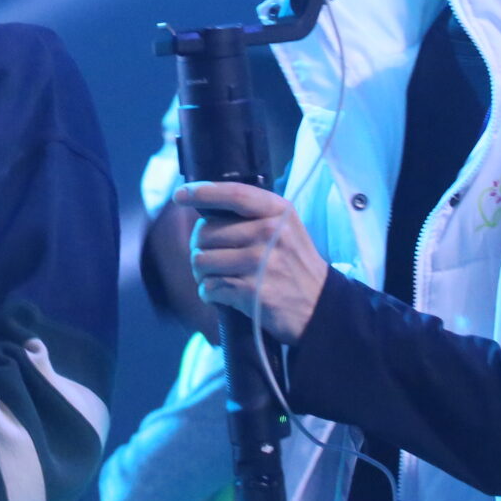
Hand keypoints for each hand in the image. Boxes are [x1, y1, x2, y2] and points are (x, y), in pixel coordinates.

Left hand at [176, 182, 329, 343]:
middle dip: (199, 246)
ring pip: (202, 261)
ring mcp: (261, 263)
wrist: (321, 308)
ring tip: (215, 276)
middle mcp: (269, 233)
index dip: (202, 192)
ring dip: (202, 272)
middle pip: (206, 232)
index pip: (233, 194)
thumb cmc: (295, 265)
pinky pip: (210, 287)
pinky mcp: (252, 292)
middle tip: (209, 256)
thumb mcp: (285, 228)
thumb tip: (204, 208)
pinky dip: (209, 292)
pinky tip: (221, 293)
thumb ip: (252, 215)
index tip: (179, 195)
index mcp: (278, 211)